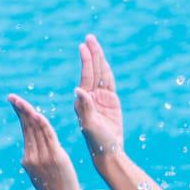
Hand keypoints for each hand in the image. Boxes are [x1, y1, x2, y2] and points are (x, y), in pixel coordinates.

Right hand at [8, 94, 84, 189]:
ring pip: (35, 130)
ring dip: (28, 112)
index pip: (25, 132)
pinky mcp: (55, 157)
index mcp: (28, 160)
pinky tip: (36, 113)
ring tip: (21, 101)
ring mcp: (43, 157)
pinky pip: (47, 135)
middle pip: (27, 128)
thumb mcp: (41, 175)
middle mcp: (32, 157)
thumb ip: (38, 160)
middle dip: (20, 110)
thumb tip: (33, 151)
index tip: (16, 104)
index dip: (21, 117)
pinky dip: (41, 123)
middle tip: (12, 97)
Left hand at [74, 33, 124, 164]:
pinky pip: (109, 83)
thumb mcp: (89, 125)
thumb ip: (85, 108)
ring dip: (99, 60)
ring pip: (101, 75)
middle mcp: (91, 97)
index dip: (86, 61)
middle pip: (93, 71)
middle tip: (90, 37)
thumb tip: (78, 90)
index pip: (86, 76)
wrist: (107, 151)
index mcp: (84, 100)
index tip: (83, 46)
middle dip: (92, 55)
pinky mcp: (111, 102)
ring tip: (95, 44)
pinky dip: (107, 71)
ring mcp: (101, 99)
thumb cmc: (96, 141)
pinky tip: (104, 61)